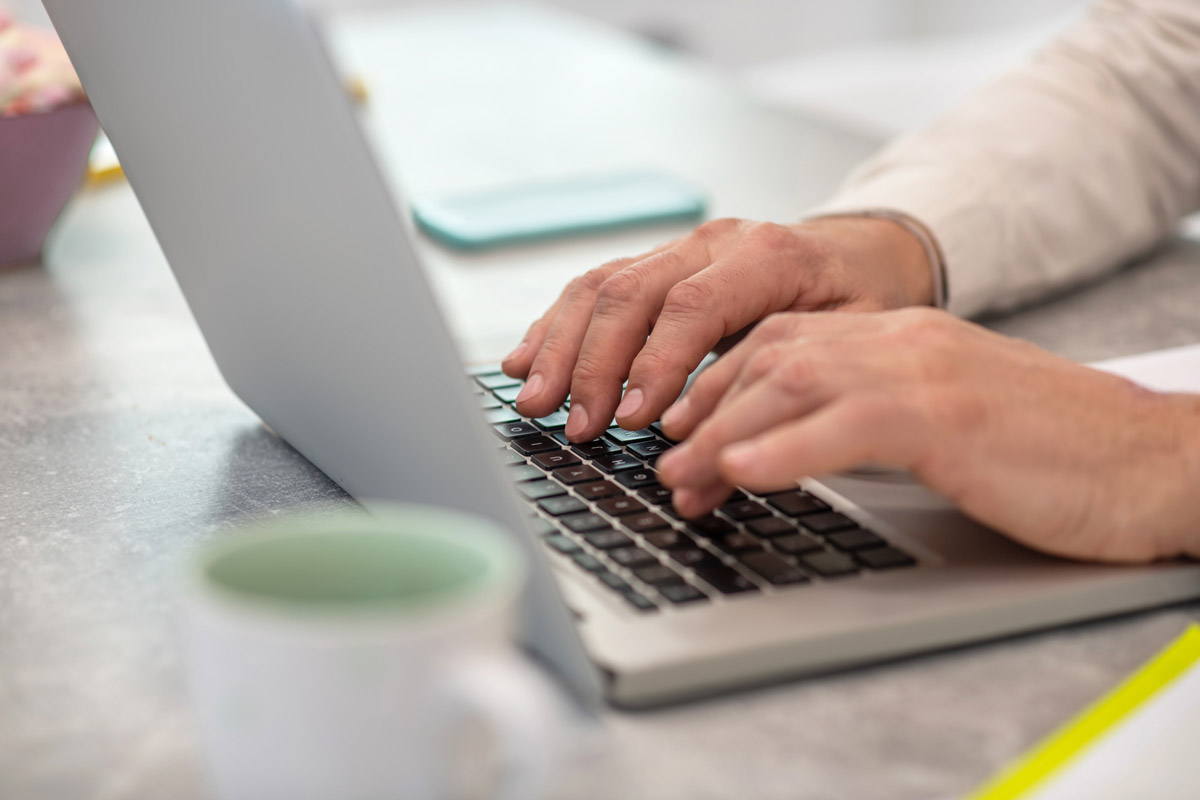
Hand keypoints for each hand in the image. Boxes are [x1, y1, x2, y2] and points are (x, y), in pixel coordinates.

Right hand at [501, 215, 934, 441]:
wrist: (862, 255)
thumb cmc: (858, 304)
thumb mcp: (849, 346)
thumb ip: (785, 392)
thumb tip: (717, 460)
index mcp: (770, 254)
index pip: (695, 305)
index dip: (657, 364)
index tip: (635, 420)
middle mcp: (715, 242)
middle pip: (632, 292)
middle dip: (594, 362)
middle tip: (577, 424)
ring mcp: (680, 248)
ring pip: (602, 285)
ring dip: (561, 346)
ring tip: (536, 399)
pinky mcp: (656, 263)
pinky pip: (594, 286)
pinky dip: (555, 325)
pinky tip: (527, 360)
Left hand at [655, 308, 1199, 562]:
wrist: (1156, 459)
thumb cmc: (1050, 454)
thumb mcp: (943, 425)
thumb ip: (869, 423)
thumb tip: (788, 454)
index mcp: (897, 338)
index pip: (778, 345)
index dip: (716, 389)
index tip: (678, 436)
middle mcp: (900, 341)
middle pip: (767, 360)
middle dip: (703, 416)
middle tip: (663, 470)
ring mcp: (924, 371)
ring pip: (790, 381)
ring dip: (721, 435)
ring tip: (678, 481)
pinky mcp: (950, 416)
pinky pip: (845, 422)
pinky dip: (780, 447)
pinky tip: (738, 473)